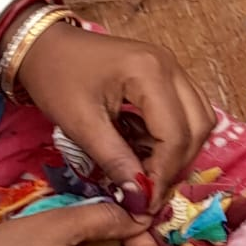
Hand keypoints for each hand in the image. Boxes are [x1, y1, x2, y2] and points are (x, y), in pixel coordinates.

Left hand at [18, 23, 215, 210]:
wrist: (44, 45)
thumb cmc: (56, 77)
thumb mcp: (80, 124)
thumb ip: (115, 161)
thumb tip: (139, 198)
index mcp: (149, 73)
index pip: (175, 135)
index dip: (164, 173)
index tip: (146, 201)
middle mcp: (171, 67)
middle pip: (198, 127)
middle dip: (177, 164)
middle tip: (150, 188)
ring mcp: (174, 69)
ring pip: (201, 120)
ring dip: (182, 151)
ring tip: (150, 169)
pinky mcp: (170, 75)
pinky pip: (191, 112)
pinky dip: (178, 137)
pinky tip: (151, 148)